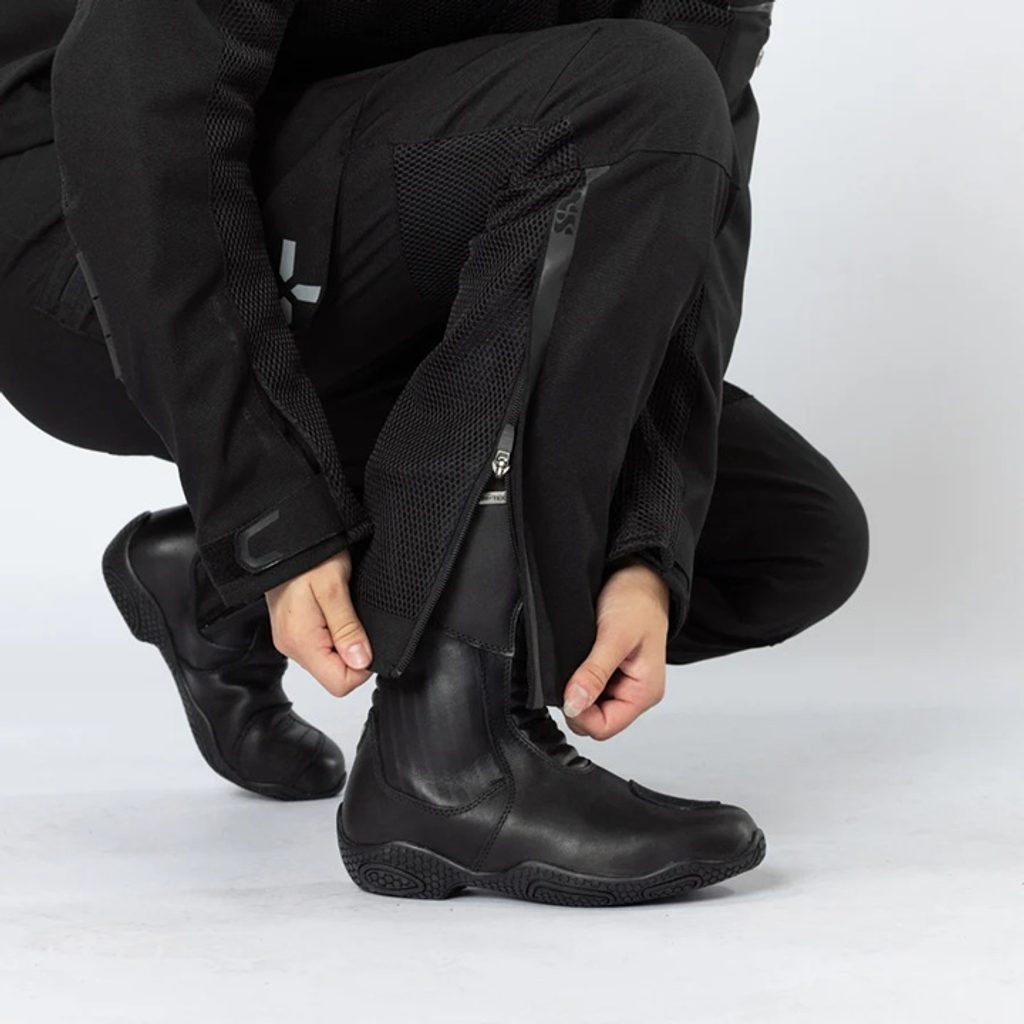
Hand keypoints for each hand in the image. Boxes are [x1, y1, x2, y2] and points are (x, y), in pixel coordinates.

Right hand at [264, 549, 373, 697]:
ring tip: (343, 609)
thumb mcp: (334, 588)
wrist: (284, 538)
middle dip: (353, 652)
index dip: (362, 666)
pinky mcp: (293, 631)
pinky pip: (320, 646)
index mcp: (301, 642)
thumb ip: (347, 628)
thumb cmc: (308, 556)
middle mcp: (292, 646)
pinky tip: (335, 610)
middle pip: (334, 674)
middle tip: (355, 617)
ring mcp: (290, 640)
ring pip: (328, 661)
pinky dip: (333, 633)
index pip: (339, 684)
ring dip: (343, 641)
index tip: (367, 639)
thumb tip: (362, 661)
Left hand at [561, 561, 669, 739]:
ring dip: (576, 688)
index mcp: (644, 692)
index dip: (580, 714)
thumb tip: (574, 705)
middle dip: (577, 701)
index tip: (565, 691)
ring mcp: (622, 683)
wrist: (639, 574)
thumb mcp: (614, 635)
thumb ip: (595, 672)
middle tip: (570, 670)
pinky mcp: (610, 672)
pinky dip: (577, 678)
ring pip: (588, 705)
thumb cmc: (637, 600)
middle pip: (595, 720)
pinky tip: (577, 659)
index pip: (604, 727)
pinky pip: (587, 688)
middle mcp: (634, 692)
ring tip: (576, 660)